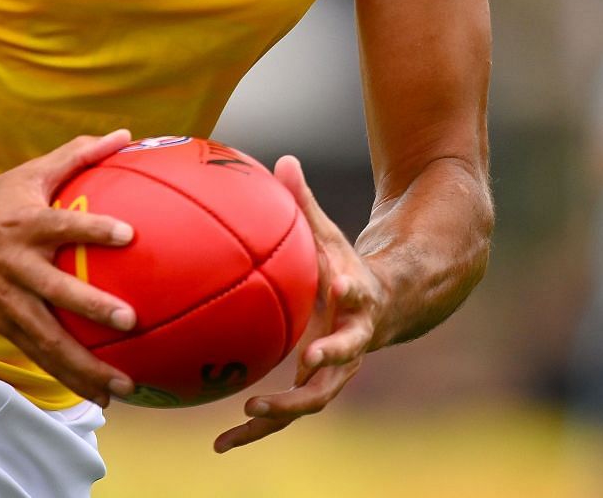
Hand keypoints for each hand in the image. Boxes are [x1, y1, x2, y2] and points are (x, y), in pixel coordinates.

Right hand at [0, 130, 140, 406]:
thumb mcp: (33, 170)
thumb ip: (79, 154)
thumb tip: (126, 134)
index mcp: (26, 225)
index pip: (63, 225)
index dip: (94, 229)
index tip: (129, 235)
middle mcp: (16, 265)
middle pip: (55, 291)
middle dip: (91, 307)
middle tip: (129, 321)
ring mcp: (7, 299)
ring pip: (47, 338)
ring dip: (83, 364)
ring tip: (122, 384)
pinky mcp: (2, 323)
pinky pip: (38, 355)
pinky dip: (67, 376)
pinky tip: (99, 395)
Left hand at [214, 154, 387, 452]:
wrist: (383, 308)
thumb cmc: (345, 265)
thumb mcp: (331, 235)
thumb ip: (307, 203)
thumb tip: (284, 158)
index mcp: (356, 303)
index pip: (355, 299)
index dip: (347, 294)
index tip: (337, 287)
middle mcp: (351, 345)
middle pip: (335, 368)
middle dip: (312, 376)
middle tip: (284, 380)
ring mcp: (335, 372)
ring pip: (308, 403)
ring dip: (274, 419)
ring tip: (232, 431)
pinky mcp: (315, 387)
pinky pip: (285, 413)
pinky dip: (256, 430)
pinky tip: (218, 443)